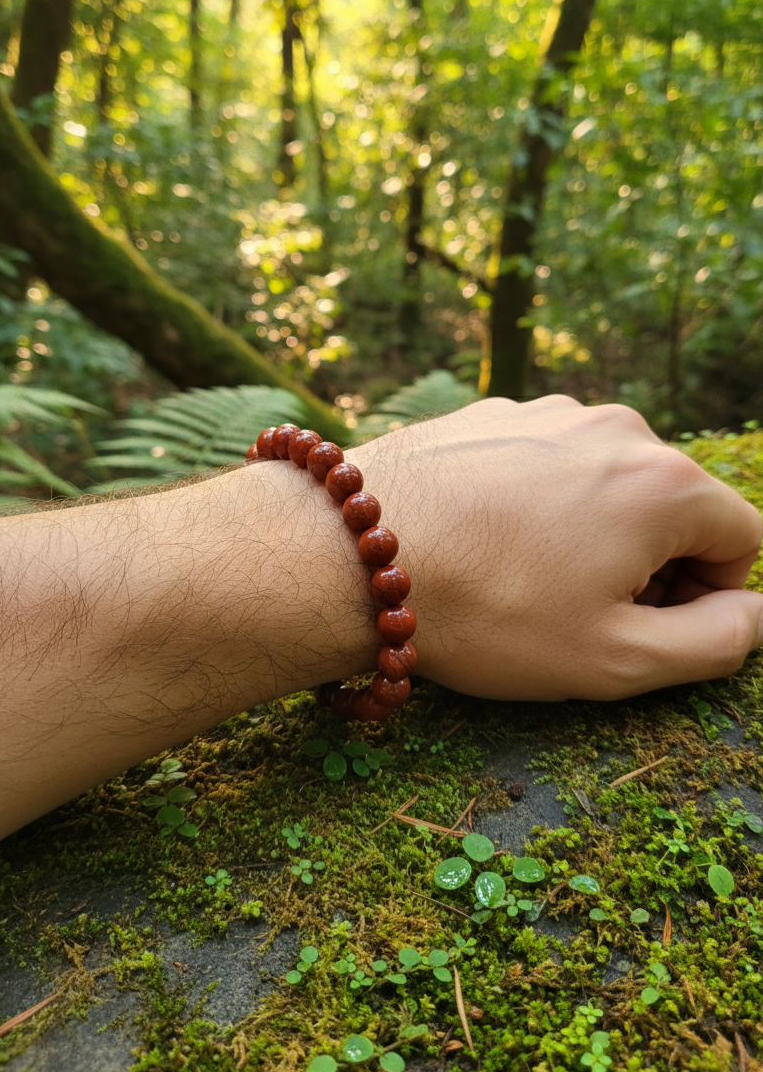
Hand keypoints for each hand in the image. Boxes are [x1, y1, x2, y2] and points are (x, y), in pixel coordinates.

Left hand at [349, 396, 762, 699]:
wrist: (349, 550)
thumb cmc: (487, 612)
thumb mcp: (617, 659)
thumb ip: (713, 643)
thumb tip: (752, 615)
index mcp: (664, 483)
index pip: (741, 539)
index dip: (709, 598)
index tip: (645, 627)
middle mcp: (615, 428)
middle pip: (674, 505)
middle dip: (649, 564)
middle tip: (578, 614)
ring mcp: (547, 412)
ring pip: (606, 482)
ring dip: (590, 533)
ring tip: (522, 579)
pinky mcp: (490, 413)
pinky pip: (545, 463)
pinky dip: (535, 504)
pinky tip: (483, 543)